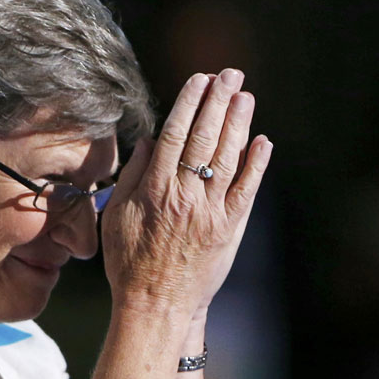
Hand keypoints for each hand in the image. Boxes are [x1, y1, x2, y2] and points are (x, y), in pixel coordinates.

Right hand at [101, 69, 272, 317]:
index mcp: (155, 191)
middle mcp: (185, 197)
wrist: (158, 304)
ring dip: (239, 124)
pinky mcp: (229, 229)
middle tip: (229, 74)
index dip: (189, 104)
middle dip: (218, 102)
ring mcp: (211, 213)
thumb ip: (131, 177)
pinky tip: (263, 141)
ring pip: (229, 159)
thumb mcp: (115, 216)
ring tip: (245, 95)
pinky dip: (257, 165)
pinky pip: (247, 192)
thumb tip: (148, 141)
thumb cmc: (128, 261)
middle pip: (205, 140)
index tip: (199, 79)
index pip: (175, 136)